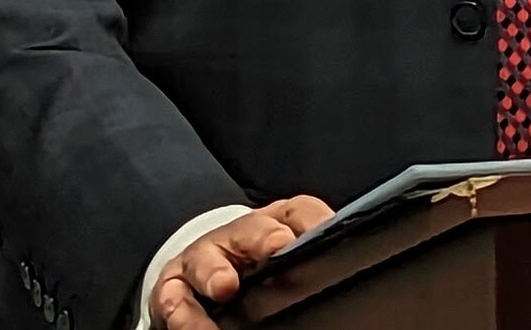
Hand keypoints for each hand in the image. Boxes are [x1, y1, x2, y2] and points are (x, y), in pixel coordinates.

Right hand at [145, 197, 333, 328]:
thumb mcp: (289, 263)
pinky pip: (173, 296)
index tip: (322, 233)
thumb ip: (313, 265)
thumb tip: (356, 281)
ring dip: (214, 270)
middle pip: (252, 228)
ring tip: (224, 287)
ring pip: (206, 257)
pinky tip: (191, 324)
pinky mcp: (174, 286)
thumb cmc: (259, 271)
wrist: (203, 274)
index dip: (312, 221)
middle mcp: (238, 236)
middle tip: (278, 247)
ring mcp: (203, 258)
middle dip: (264, 236)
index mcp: (277, 227)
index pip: (299, 213)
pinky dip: (181, 311)